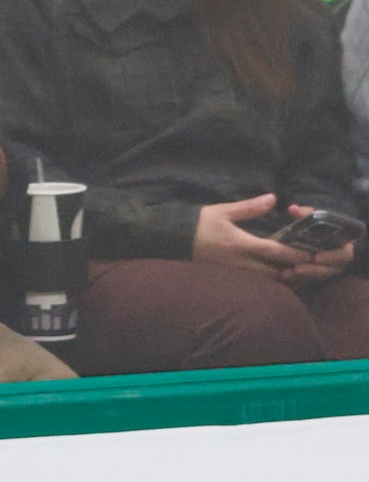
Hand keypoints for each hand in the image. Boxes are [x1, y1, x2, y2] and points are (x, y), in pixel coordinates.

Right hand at [194, 195, 317, 280]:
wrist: (171, 241)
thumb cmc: (198, 224)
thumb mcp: (223, 211)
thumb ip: (250, 207)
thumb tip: (274, 199)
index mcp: (239, 244)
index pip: (273, 251)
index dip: (294, 253)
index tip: (311, 253)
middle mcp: (238, 262)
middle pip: (272, 272)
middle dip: (291, 271)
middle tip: (308, 266)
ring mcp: (231, 272)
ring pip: (262, 281)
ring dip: (279, 278)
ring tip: (295, 273)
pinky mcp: (227, 276)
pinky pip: (252, 282)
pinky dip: (266, 281)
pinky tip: (274, 276)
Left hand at [269, 205, 357, 283]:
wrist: (309, 244)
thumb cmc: (316, 229)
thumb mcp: (315, 220)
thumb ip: (307, 215)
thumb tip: (292, 208)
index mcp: (341, 247)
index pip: (343, 255)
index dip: (332, 257)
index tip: (317, 256)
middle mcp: (335, 263)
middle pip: (328, 271)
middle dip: (313, 271)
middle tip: (297, 268)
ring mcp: (323, 273)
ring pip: (314, 280)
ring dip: (301, 277)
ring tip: (287, 273)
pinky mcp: (310, 281)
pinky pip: (304, 285)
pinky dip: (293, 282)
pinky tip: (281, 278)